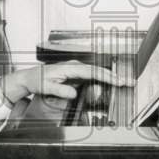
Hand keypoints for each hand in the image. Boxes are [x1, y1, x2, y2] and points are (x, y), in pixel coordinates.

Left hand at [0, 60, 130, 106]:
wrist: (30, 77)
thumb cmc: (38, 80)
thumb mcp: (46, 87)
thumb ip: (60, 90)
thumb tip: (74, 93)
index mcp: (70, 68)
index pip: (92, 72)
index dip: (106, 77)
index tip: (118, 82)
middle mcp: (74, 66)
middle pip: (98, 71)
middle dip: (115, 76)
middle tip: (129, 82)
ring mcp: (76, 69)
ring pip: (97, 72)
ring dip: (111, 77)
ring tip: (125, 82)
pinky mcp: (75, 73)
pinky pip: (92, 75)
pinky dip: (103, 79)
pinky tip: (111, 83)